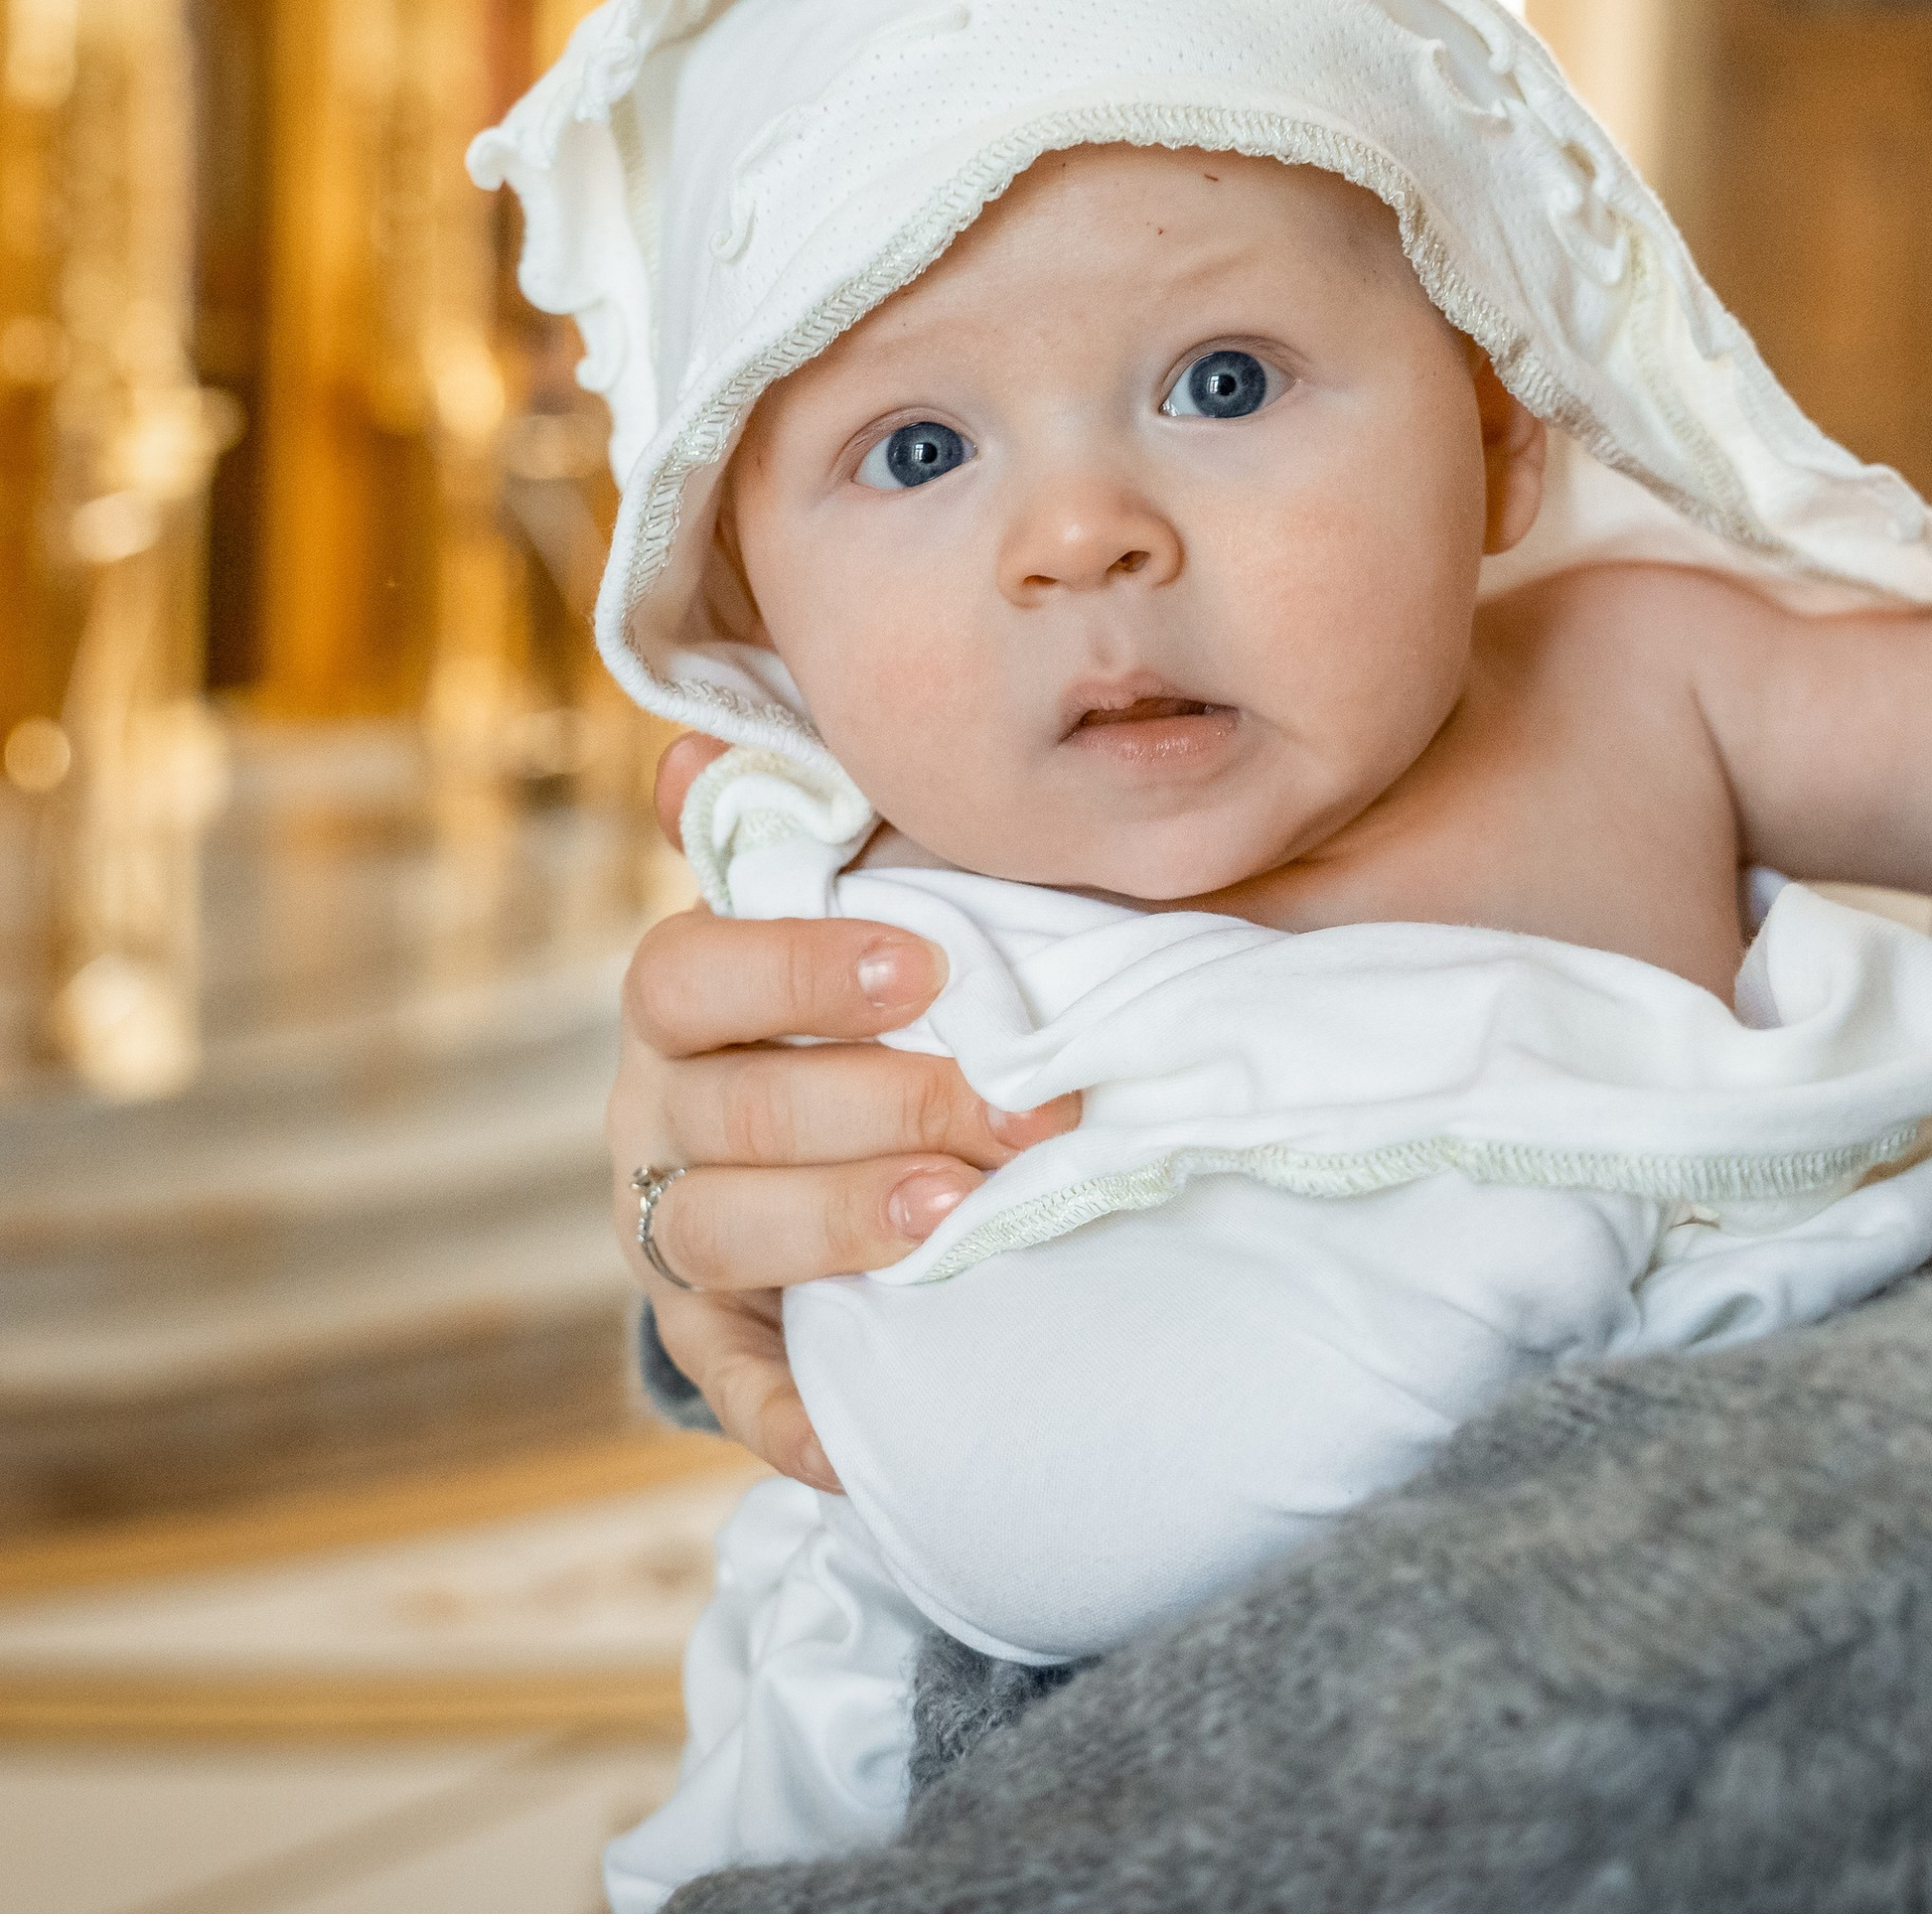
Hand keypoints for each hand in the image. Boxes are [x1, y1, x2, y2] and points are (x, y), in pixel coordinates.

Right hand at [611, 735, 1079, 1487]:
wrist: (818, 1119)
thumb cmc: (859, 984)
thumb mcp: (840, 893)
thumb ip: (795, 824)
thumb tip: (694, 753)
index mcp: (679, 1000)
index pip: (688, 975)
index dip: (798, 970)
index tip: (928, 967)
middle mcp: (654, 1116)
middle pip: (732, 1115)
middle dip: (881, 1107)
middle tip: (1015, 1111)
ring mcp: (672, 1231)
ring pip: (721, 1235)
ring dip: (839, 1227)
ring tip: (956, 1215)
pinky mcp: (710, 1335)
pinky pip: (730, 1384)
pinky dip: (786, 1415)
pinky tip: (852, 1441)